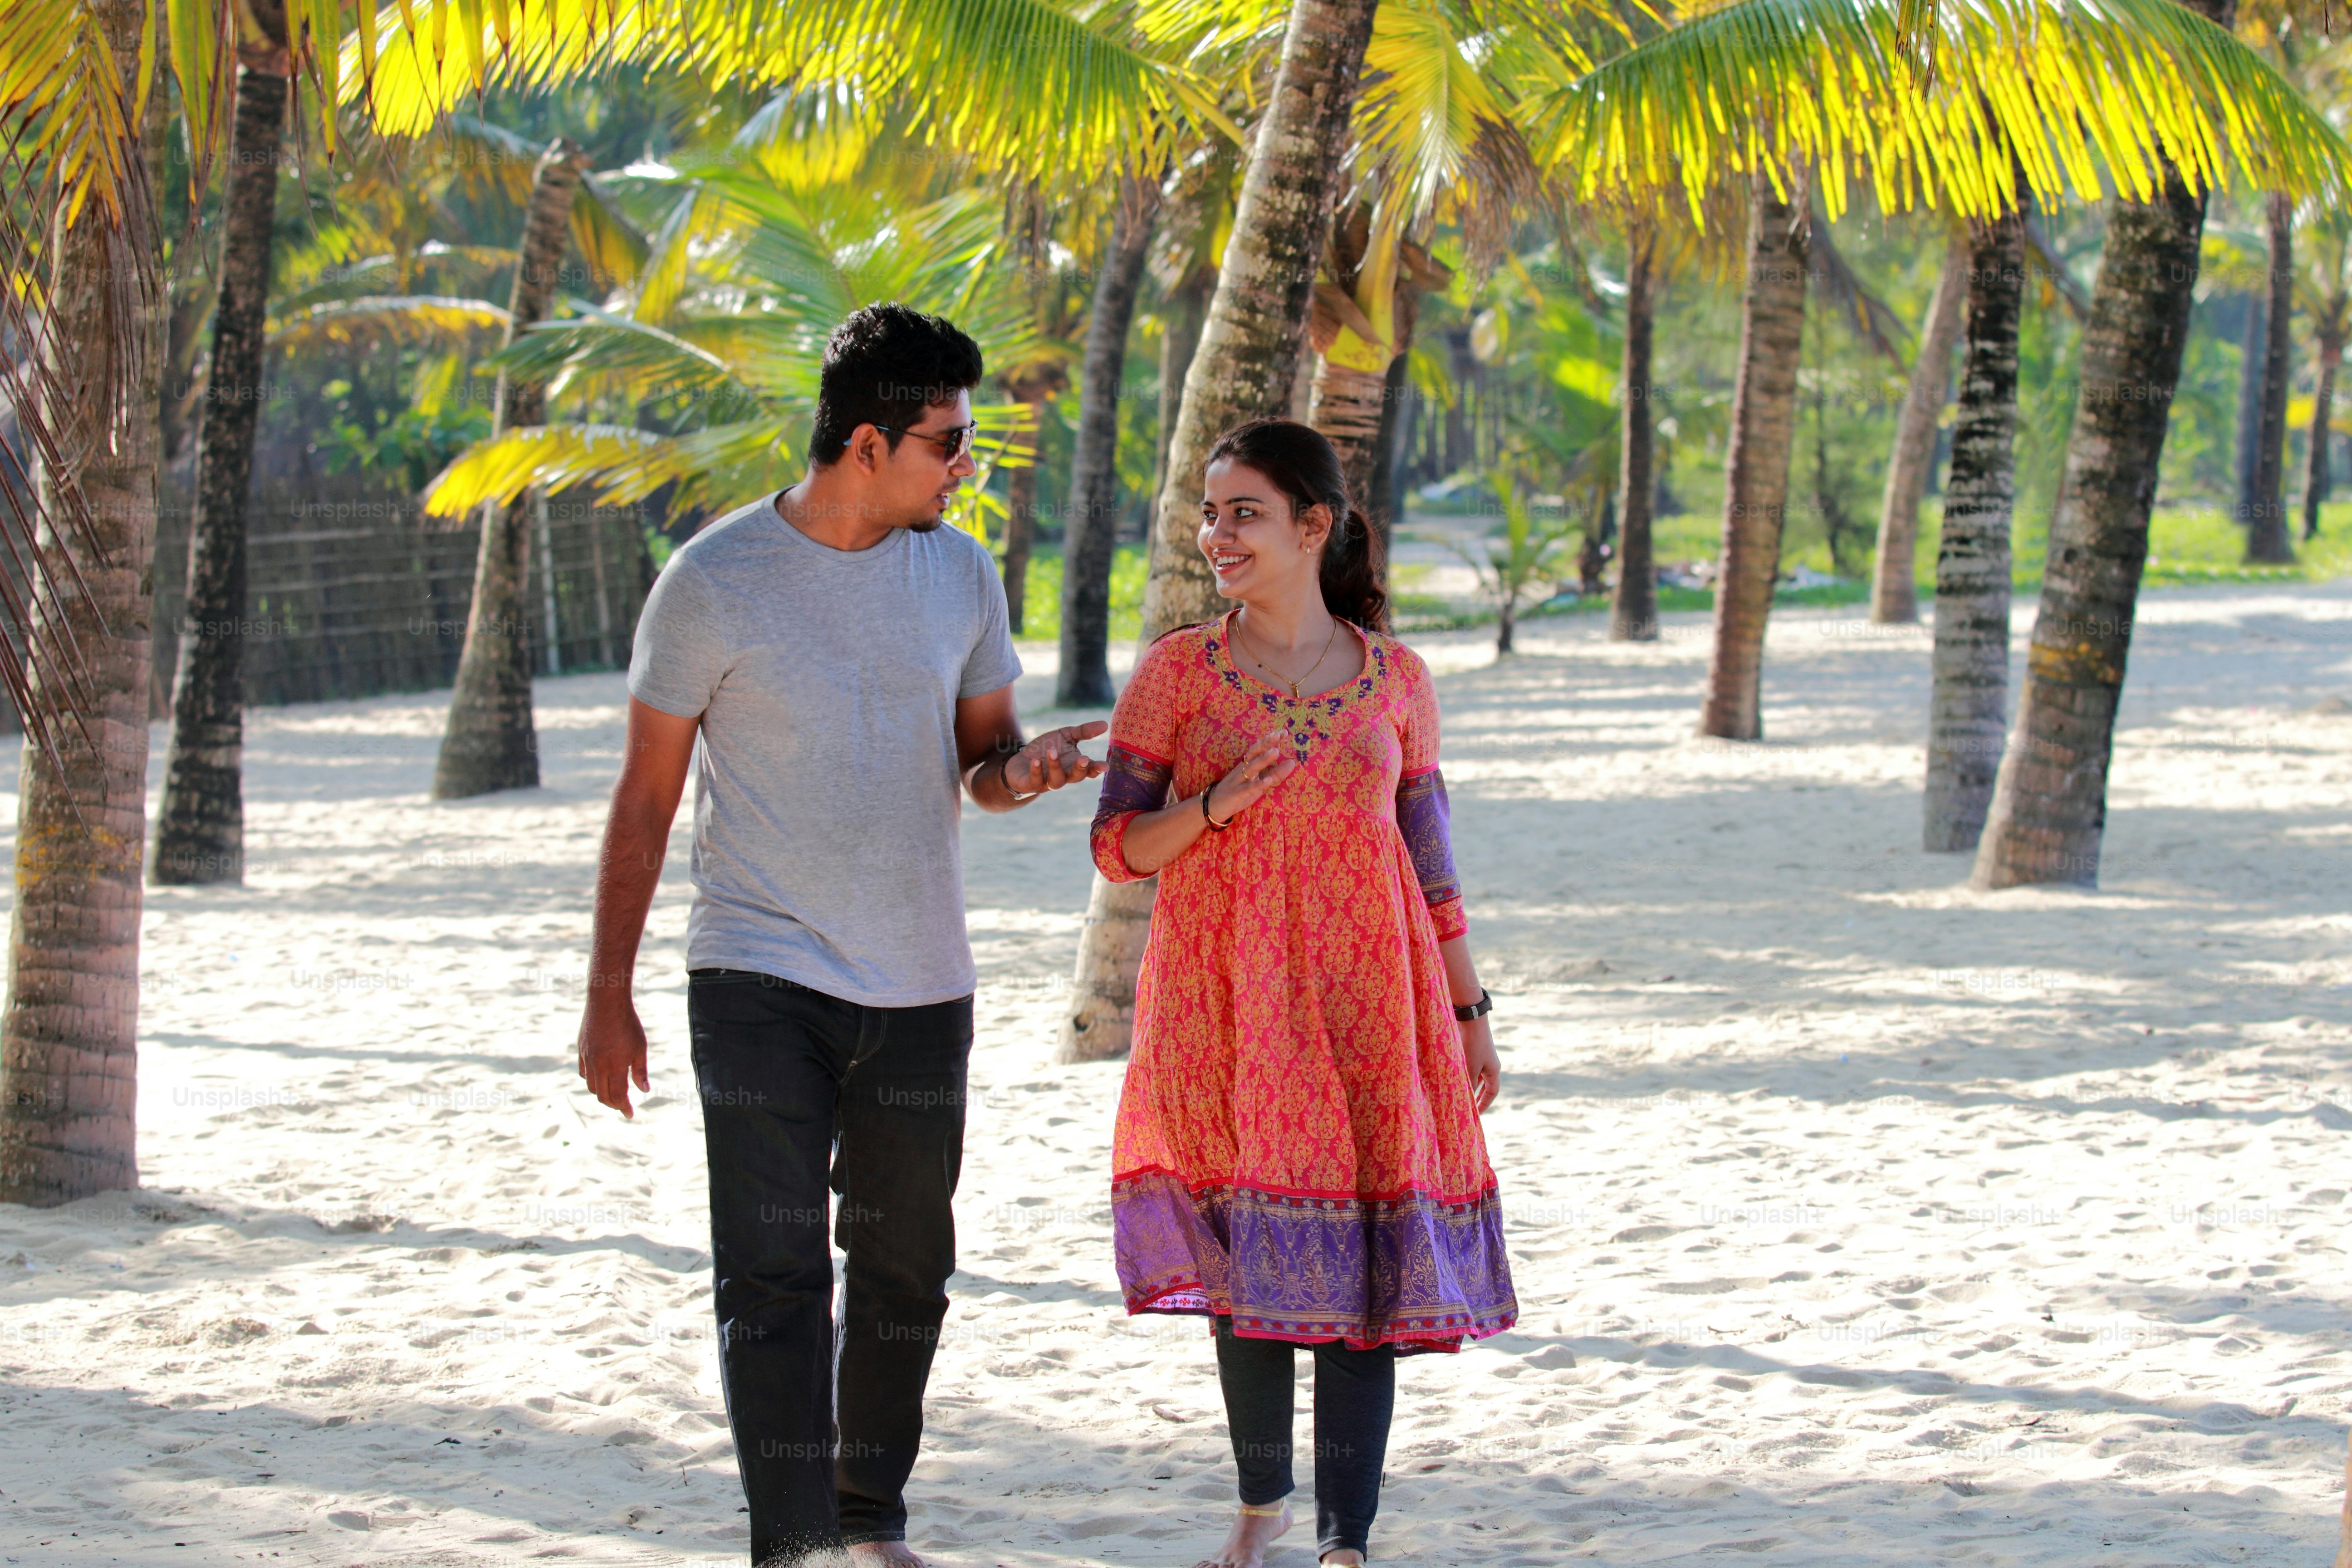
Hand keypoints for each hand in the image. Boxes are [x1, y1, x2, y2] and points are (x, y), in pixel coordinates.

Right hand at [578, 997, 649, 1118]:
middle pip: (602, 1096)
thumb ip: (640, 1071)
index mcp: (614, 1066)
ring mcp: (587, 1058)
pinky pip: (584, 1073)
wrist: (606, 1002)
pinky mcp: (581, 1050)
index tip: (630, 1114)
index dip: (624, 1108)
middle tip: (623, 1106)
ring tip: (613, 1093)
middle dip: (614, 1104)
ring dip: (602, 1093)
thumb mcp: (639, 1047)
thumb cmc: (627, 1024)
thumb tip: (643, 1090)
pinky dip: (592, 1080)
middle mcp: (598, 1066)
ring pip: (591, 1086)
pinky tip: (601, 1078)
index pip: (618, 1096)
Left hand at [1006, 722, 1108, 795]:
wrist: (1021, 760)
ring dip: (1056, 766)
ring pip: (1056, 781)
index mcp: (1074, 765)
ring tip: (1052, 752)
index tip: (1105, 766)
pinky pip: (1035, 782)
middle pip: (1076, 777)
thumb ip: (1084, 731)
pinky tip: (1036, 760)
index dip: (1097, 769)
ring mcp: (1047, 782)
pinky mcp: (1031, 784)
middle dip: (1080, 769)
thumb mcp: (1066, 735)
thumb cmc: (1047, 748)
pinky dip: (1036, 771)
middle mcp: (1064, 776)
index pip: (1089, 769)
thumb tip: (1105, 725)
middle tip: (1083, 759)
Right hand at [1205, 731, 1299, 823]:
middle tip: (1277, 735)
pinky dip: (1258, 784)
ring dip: (1263, 759)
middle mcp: (1242, 769)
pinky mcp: (1237, 793)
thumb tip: (1292, 763)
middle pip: (1254, 753)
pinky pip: (1248, 787)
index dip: (1270, 741)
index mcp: (1247, 764)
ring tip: (1275, 751)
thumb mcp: (1259, 782)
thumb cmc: (1239, 792)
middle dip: (1266, 744)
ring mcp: (1239, 780)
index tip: (1283, 732)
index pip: (1259, 749)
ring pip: (1251, 768)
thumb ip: (1275, 774)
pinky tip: (1267, 780)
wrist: (1214, 805)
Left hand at [1459, 1015, 1498, 1114]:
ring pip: (1473, 1074)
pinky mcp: (1470, 1047)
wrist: (1470, 1019)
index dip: (1485, 1103)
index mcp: (1493, 1070)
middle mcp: (1488, 1063)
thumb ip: (1468, 1084)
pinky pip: (1467, 1065)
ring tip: (1456, 1093)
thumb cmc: (1472, 1045)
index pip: (1492, 1091)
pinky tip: (1450, 1076)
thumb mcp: (1470, 1068)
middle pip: (1483, 1084)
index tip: (1477, 1114)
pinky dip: (1461, 1073)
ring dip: (1466, 1083)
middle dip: (1475, 1095)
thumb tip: (1464, 1099)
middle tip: (1466, 1107)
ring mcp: (1480, 1055)